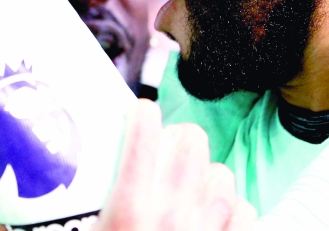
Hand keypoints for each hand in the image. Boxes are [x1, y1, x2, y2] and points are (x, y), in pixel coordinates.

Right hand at [96, 99, 255, 230]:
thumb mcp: (93, 229)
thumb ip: (93, 200)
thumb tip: (85, 169)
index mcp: (129, 209)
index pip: (143, 137)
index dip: (142, 113)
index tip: (141, 110)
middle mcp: (170, 217)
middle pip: (192, 144)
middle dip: (181, 134)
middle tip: (170, 141)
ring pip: (222, 176)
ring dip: (208, 172)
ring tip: (196, 178)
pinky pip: (244, 212)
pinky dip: (233, 207)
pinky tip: (218, 210)